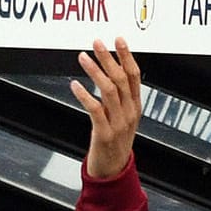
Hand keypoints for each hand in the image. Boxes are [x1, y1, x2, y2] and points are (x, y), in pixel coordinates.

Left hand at [70, 37, 142, 178]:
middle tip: (97, 42)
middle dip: (109, 58)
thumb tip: (110, 75)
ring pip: (110, 90)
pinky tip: (75, 85)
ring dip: (95, 71)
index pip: (134, 75)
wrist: (113, 171)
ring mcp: (119, 123)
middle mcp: (129, 112)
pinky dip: (85, 95)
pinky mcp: (105, 134)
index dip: (127, 56)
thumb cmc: (114, 143)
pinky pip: (95, 110)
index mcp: (135, 106)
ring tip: (83, 57)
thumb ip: (119, 99)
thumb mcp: (122, 118)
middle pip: (122, 79)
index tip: (118, 39)